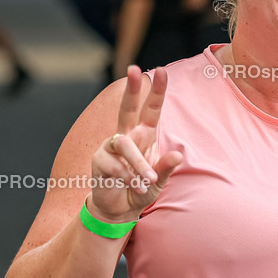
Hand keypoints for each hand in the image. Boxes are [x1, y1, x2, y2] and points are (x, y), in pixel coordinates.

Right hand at [87, 66, 182, 222]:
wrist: (120, 209)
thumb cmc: (142, 189)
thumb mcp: (159, 181)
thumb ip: (166, 168)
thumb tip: (178, 155)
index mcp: (145, 135)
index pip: (151, 109)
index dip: (157, 91)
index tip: (161, 70)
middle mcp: (127, 137)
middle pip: (127, 108)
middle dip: (132, 89)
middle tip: (135, 69)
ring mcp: (111, 147)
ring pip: (124, 145)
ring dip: (138, 163)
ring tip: (148, 180)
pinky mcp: (100, 161)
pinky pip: (114, 165)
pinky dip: (127, 177)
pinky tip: (134, 187)